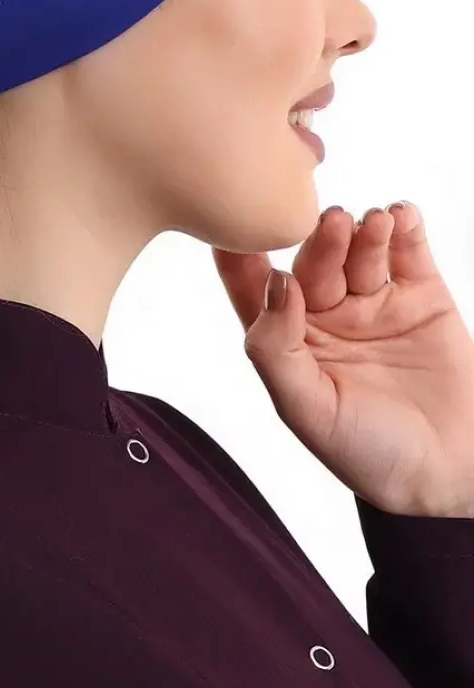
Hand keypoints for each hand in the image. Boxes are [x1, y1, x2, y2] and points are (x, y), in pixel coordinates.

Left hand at [211, 203, 473, 517]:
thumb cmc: (368, 453)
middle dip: (321, 242)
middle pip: (314, 263)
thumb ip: (276, 349)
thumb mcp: (306, 410)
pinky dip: (405, 227)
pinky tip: (401, 215)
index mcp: (288, 342)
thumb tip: (274, 283)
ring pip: (361, 251)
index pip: (254, 290)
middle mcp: (326, 315)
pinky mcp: (422, 296)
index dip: (242, 256)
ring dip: (364, 232)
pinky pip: (410, 252)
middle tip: (332, 223)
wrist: (451, 471)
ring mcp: (375, 302)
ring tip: (373, 223)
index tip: (236, 222)